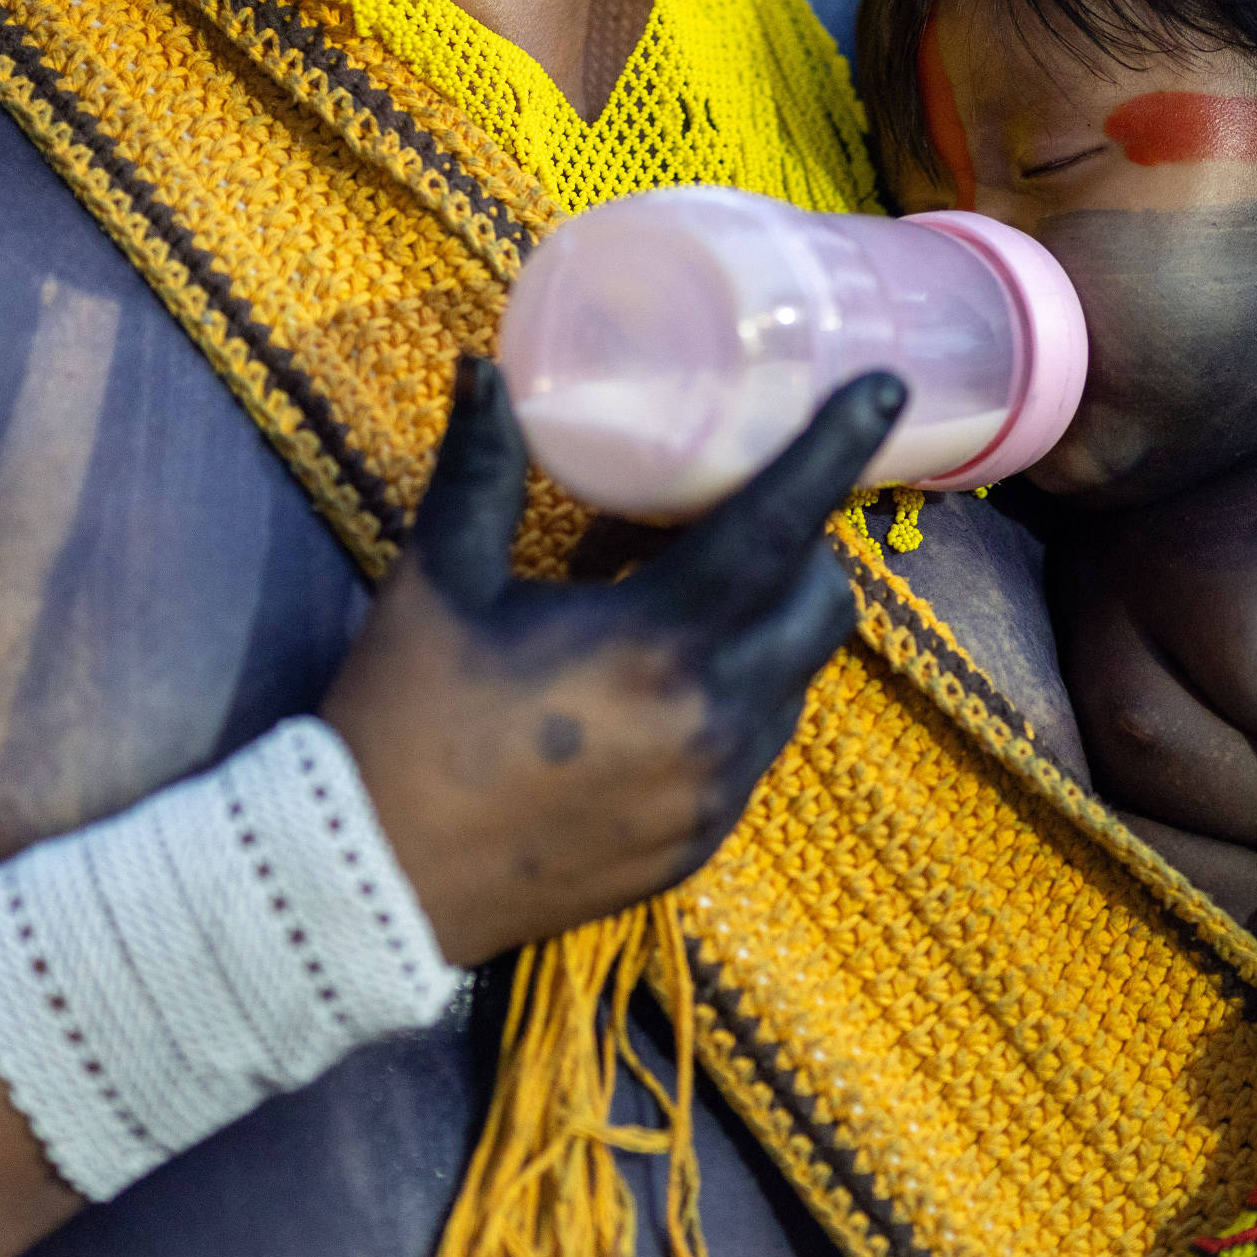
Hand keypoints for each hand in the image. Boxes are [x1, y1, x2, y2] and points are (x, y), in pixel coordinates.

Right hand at [323, 358, 903, 966]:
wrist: (370, 887)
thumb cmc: (400, 723)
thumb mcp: (440, 584)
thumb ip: (481, 470)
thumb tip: (485, 369)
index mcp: (655, 644)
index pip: (780, 527)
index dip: (835, 450)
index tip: (886, 392)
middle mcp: (710, 721)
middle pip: (820, 606)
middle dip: (808, 547)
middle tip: (749, 514)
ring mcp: (712, 794)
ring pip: (796, 680)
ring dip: (773, 625)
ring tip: (691, 596)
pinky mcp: (698, 843)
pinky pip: (756, 748)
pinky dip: (740, 696)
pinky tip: (666, 682)